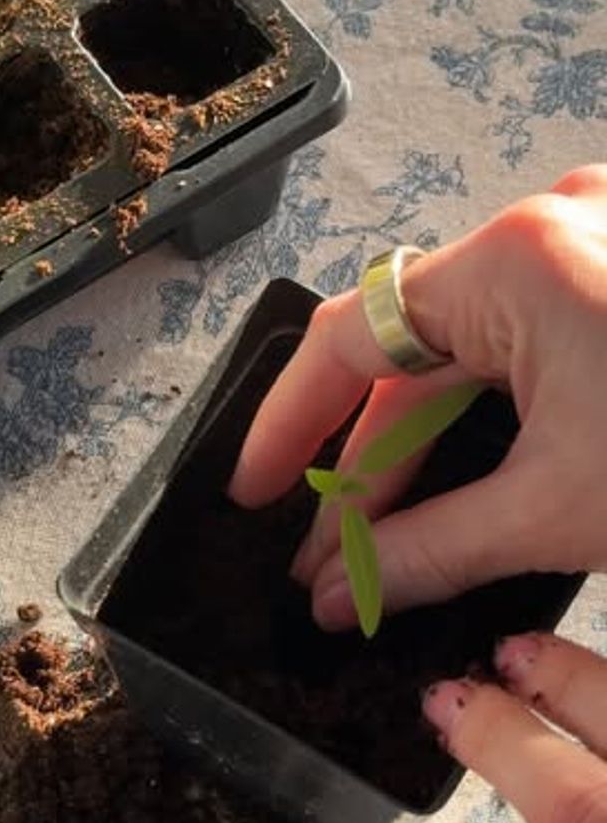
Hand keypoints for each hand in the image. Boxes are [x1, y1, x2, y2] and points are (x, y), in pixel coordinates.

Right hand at [230, 165, 606, 628]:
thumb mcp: (561, 510)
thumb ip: (428, 550)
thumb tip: (335, 594)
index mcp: (520, 260)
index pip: (352, 336)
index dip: (287, 425)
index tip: (249, 496)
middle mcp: (550, 227)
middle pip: (411, 356)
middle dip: (362, 470)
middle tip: (323, 564)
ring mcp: (593, 247)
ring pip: (469, 360)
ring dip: (421, 457)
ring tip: (374, 548)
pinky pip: (524, 355)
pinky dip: (486, 429)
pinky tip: (453, 497)